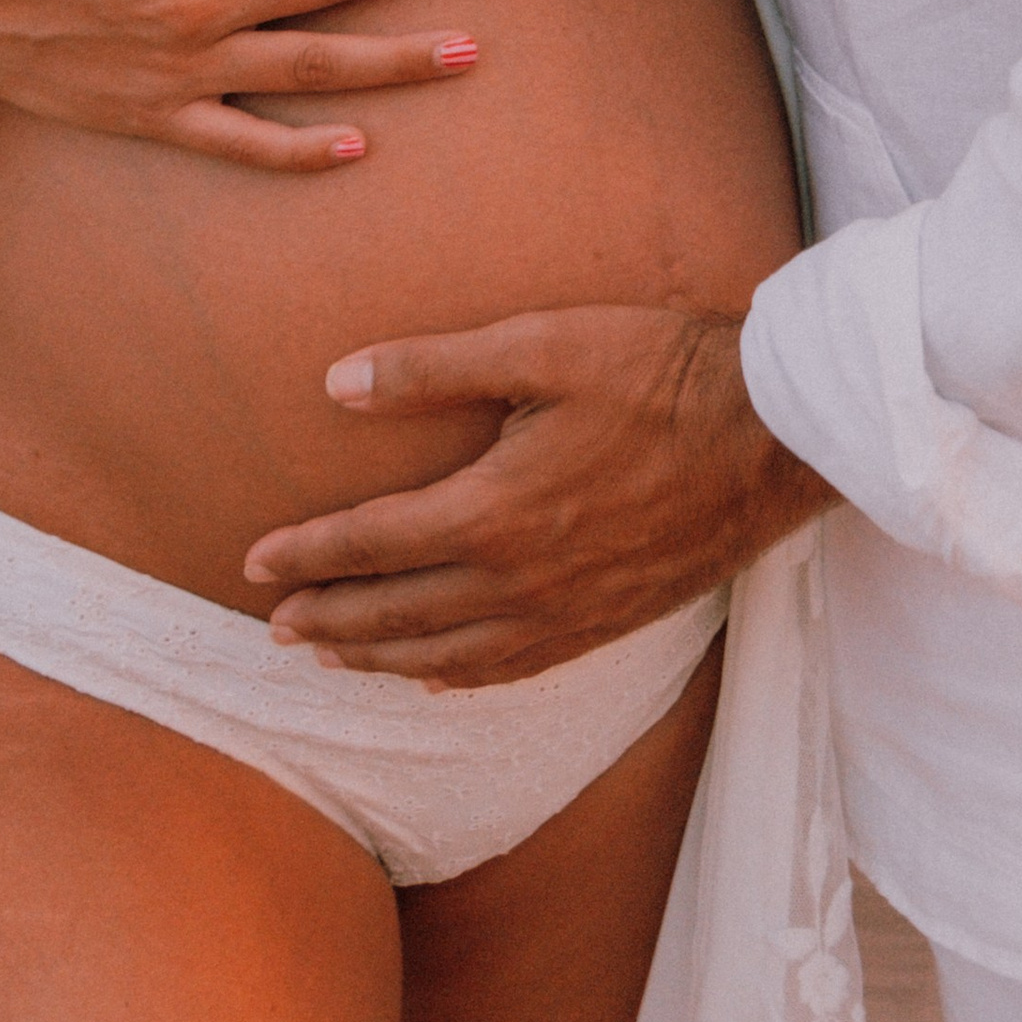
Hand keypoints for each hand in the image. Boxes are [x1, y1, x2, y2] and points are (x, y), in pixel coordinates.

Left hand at [242, 303, 832, 680]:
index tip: (250, 563)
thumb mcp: (537, 345)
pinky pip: (512, 670)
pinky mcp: (608, 624)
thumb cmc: (656, 372)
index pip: (370, 544)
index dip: (305, 555)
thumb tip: (336, 384)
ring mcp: (567, 613)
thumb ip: (431, 368)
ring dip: (378, 657)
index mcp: (492, 511)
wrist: (772, 434)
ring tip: (331, 656)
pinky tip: (434, 676)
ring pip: (446, 655)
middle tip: (272, 627)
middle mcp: (520, 580)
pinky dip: (457, 677)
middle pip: (396, 613)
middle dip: (327, 618)